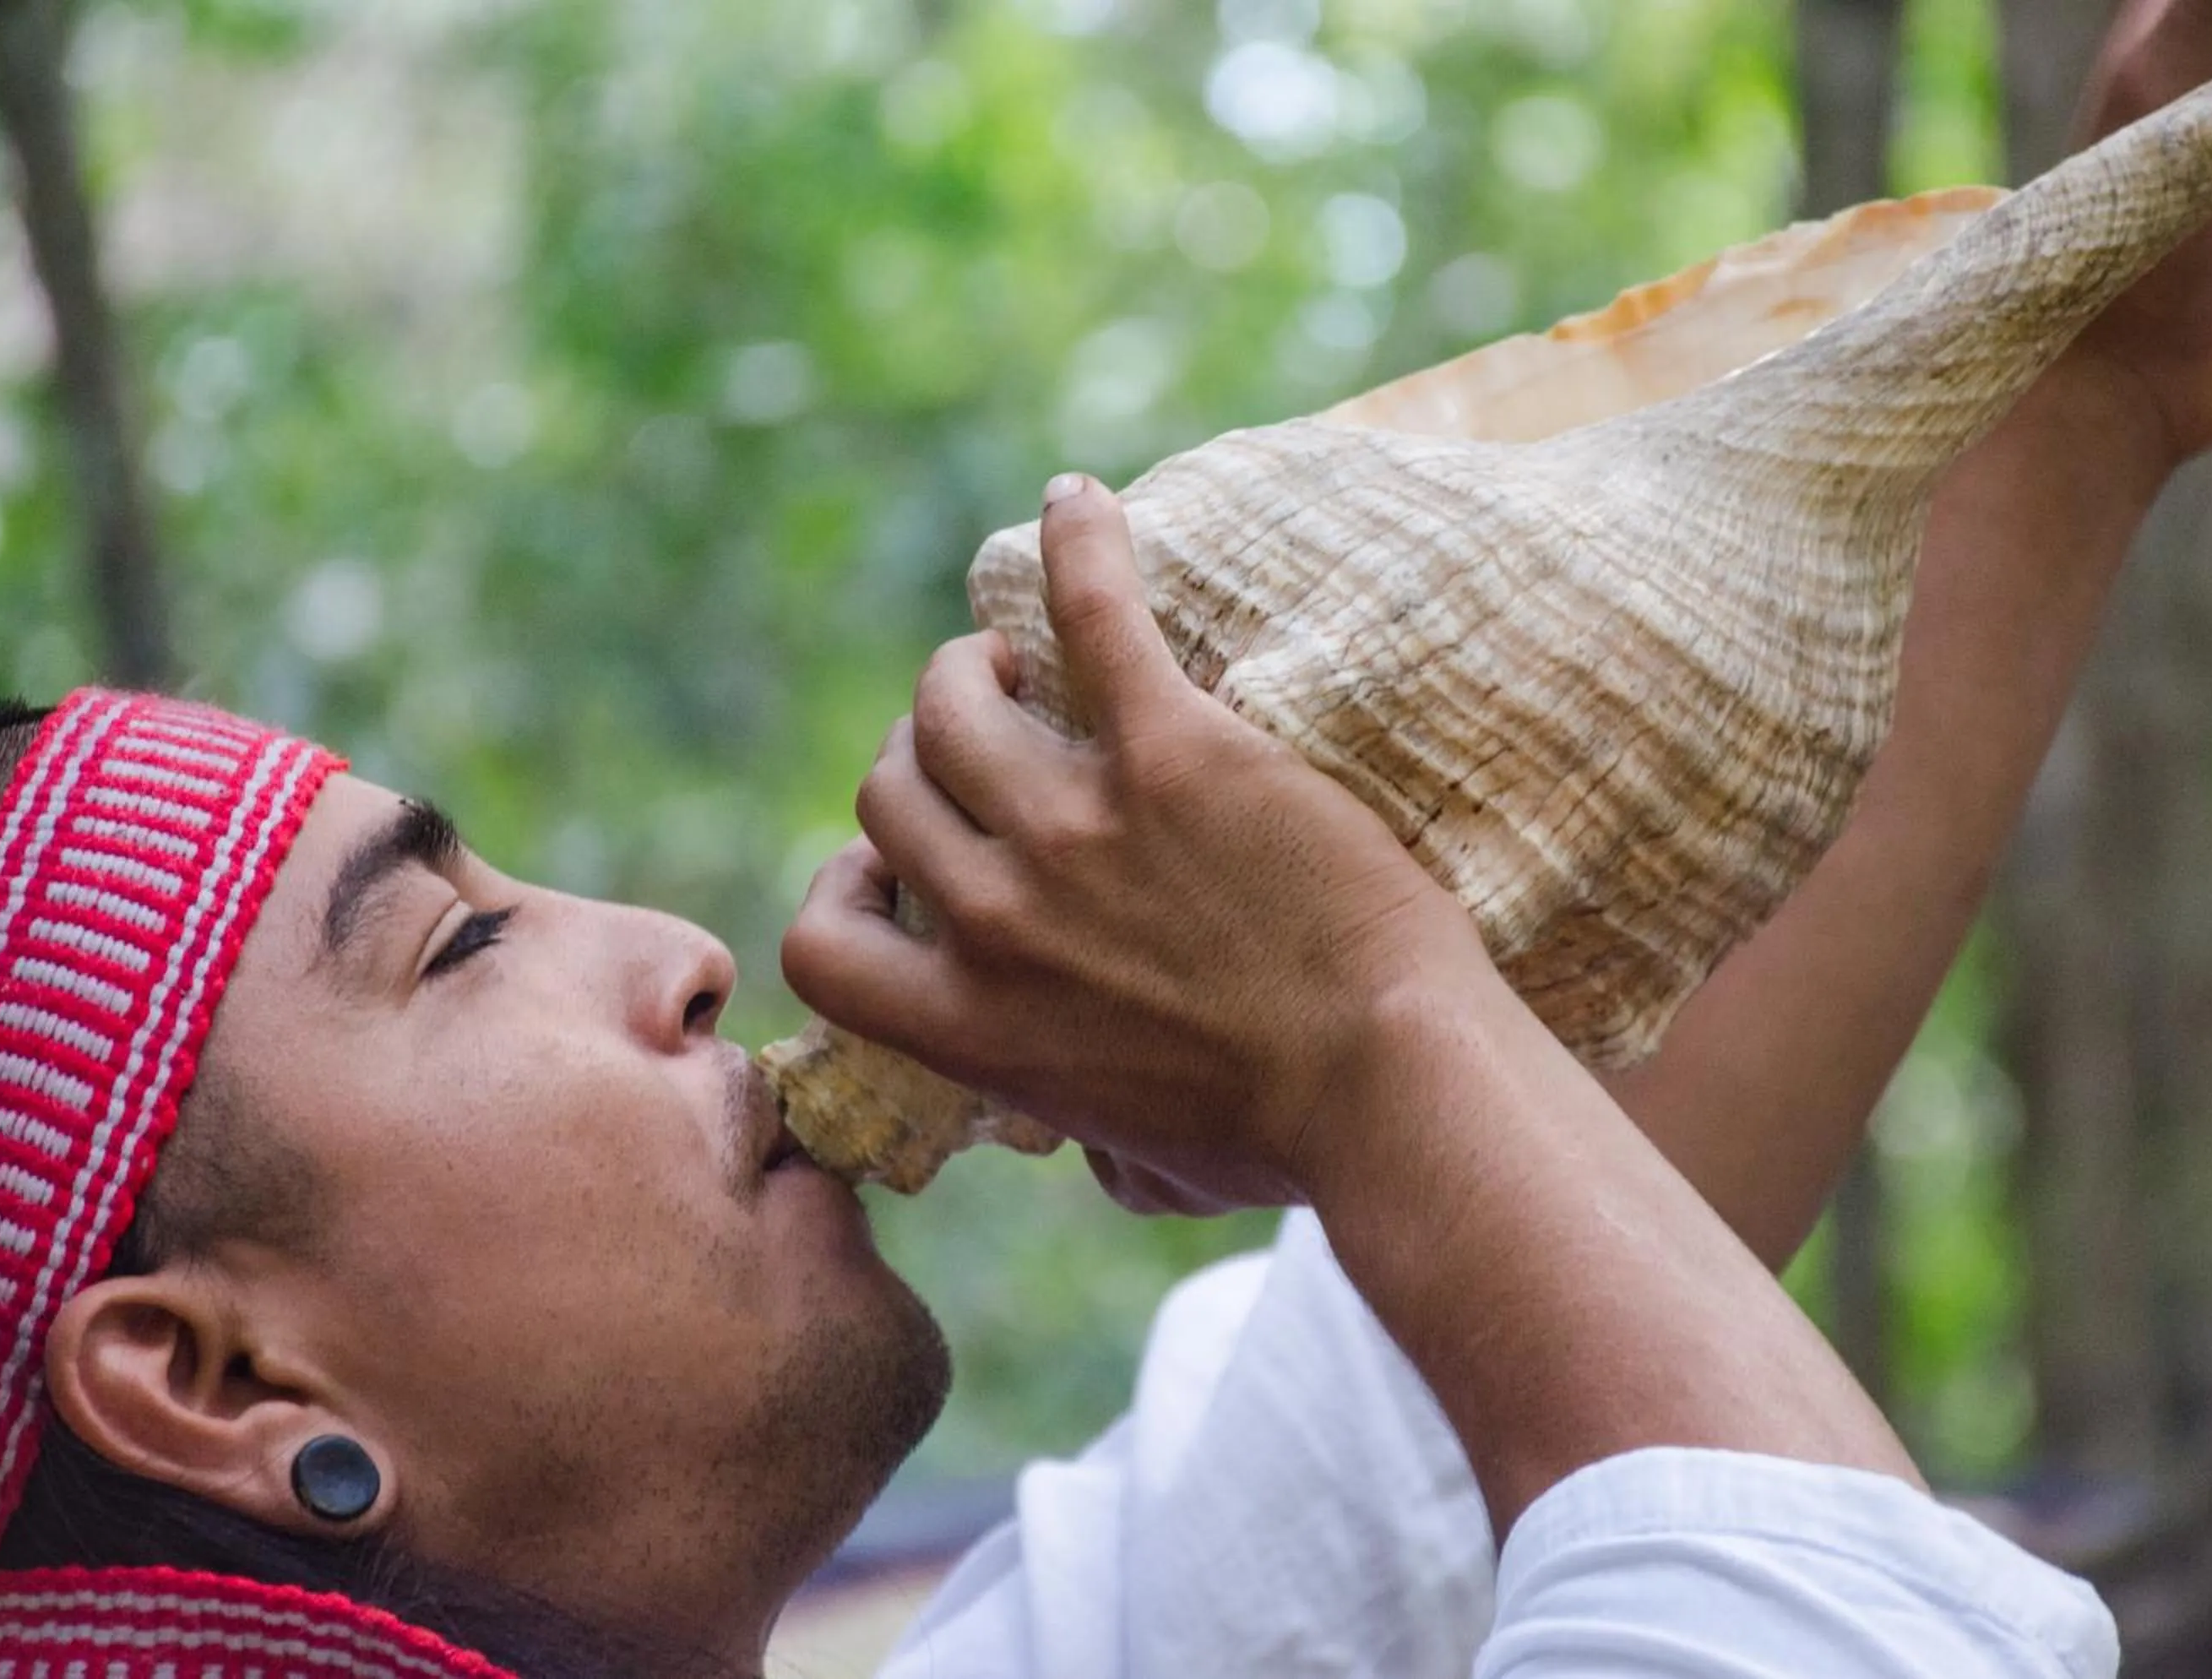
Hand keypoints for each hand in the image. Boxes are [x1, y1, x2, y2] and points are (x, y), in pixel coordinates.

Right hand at [780, 477, 1490, 1209]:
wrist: (1390, 1086)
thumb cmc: (1282, 1141)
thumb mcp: (1142, 1169)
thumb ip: (1079, 1134)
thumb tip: (1077, 1145)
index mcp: (971, 1027)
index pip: (821, 943)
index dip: (849, 885)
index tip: (898, 865)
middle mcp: (995, 921)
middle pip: (890, 791)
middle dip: (924, 757)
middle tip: (996, 738)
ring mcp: (1075, 828)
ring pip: (954, 701)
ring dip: (974, 666)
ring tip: (1024, 656)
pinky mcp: (1172, 752)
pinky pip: (1091, 614)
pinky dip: (1077, 544)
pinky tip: (1078, 502)